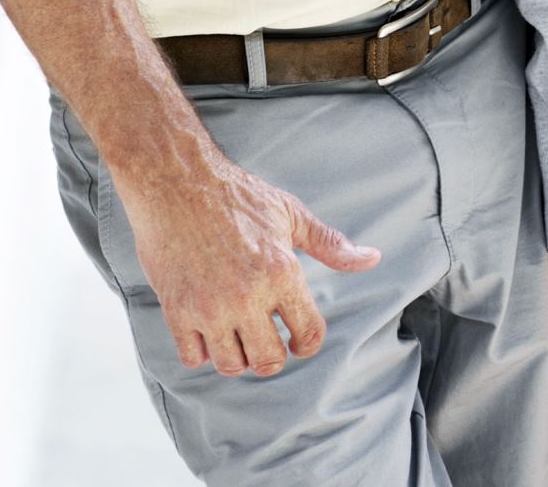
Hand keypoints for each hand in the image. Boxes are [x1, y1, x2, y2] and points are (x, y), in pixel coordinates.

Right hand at [112, 154, 381, 377]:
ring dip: (238, 357)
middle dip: (273, 357)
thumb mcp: (290, 214)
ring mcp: (210, 307)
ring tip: (239, 336)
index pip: (309, 334)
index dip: (308, 343)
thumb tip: (372, 258)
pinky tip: (209, 331)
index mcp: (282, 272)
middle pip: (269, 361)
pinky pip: (194, 357)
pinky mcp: (177, 311)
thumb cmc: (237, 196)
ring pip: (231, 365)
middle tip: (268, 342)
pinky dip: (203, 352)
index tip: (299, 340)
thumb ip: (330, 244)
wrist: (175, 182)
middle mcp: (247, 296)